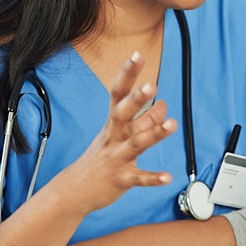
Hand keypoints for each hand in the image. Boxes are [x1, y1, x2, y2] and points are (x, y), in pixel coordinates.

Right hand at [55, 50, 176, 216]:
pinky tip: (168, 177)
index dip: (128, 74)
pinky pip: (138, 178)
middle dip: (135, 99)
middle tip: (151, 85)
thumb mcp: (120, 136)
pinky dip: (153, 178)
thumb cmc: (100, 159)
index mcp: (113, 123)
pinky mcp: (121, 179)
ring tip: (172, 125)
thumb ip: (144, 120)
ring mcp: (116, 158)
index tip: (138, 54)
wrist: (74, 191)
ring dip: (154, 134)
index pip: (118, 93)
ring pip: (135, 143)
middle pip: (122, 114)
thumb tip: (164, 104)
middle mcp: (113, 137)